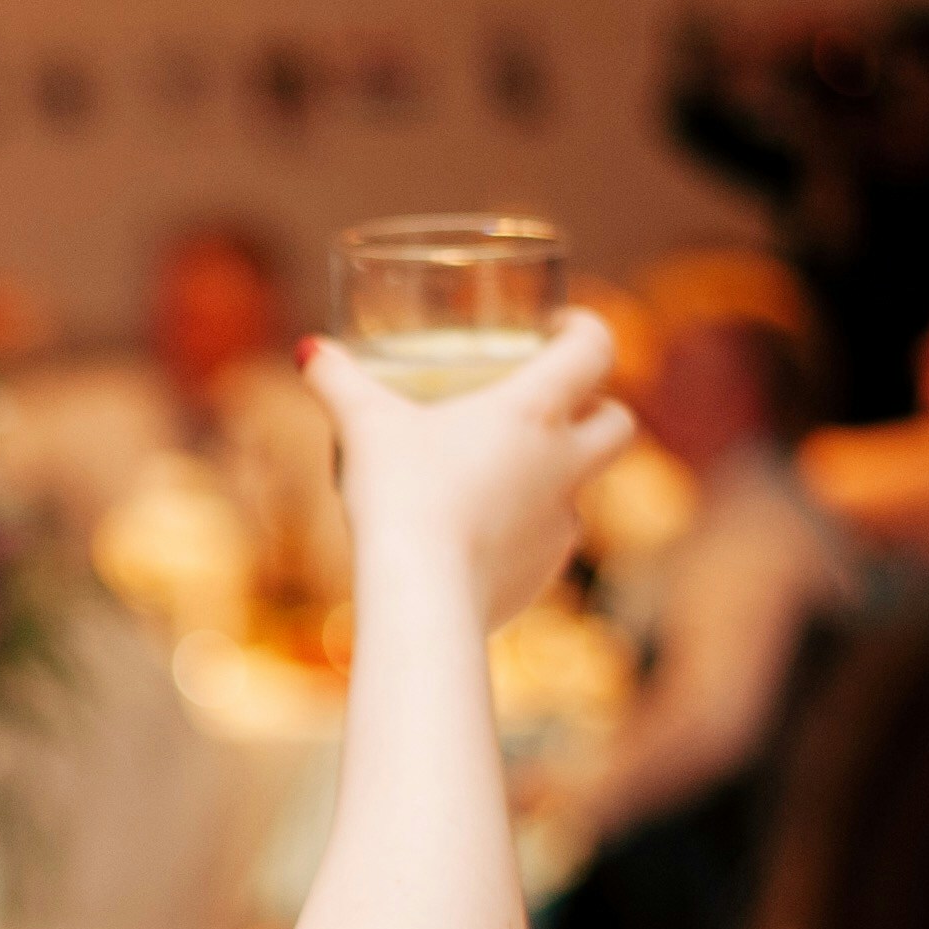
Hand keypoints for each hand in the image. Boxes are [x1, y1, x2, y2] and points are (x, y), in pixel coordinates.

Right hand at [300, 311, 629, 624]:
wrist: (422, 599)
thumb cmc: (400, 497)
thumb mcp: (362, 427)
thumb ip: (336, 381)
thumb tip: (309, 351)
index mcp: (533, 411)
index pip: (596, 348)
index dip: (585, 329)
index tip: (557, 328)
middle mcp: (562, 464)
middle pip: (619, 423)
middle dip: (598, 407)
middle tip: (552, 403)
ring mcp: (561, 524)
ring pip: (582, 487)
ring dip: (555, 474)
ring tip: (500, 474)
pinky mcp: (544, 572)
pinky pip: (548, 541)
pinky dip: (525, 530)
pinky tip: (480, 536)